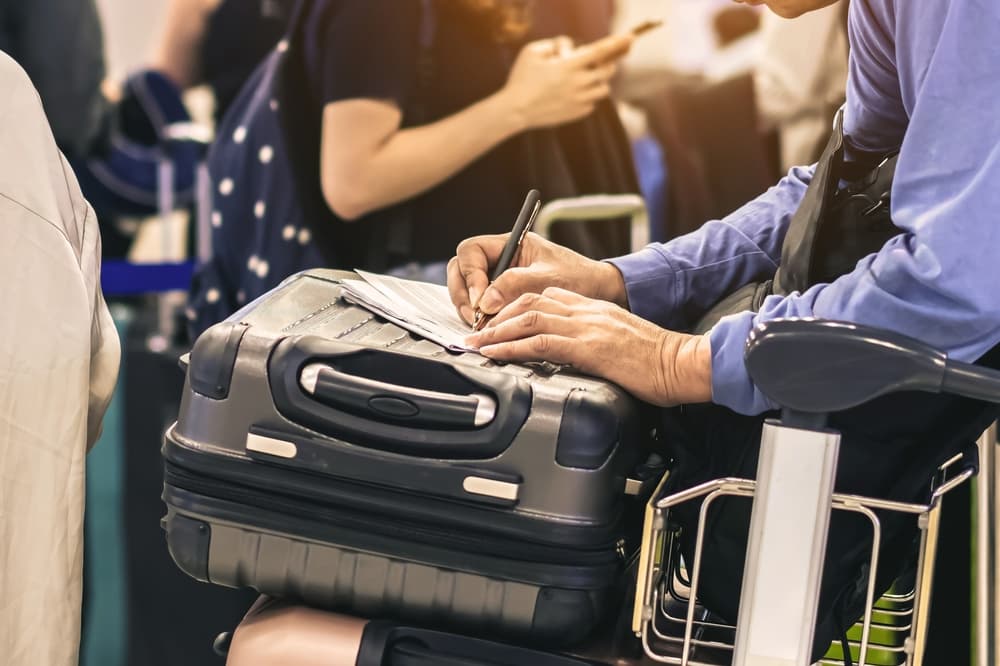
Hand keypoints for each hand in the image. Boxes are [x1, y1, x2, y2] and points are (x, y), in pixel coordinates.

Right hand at [447, 232, 626, 324]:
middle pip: (461, 269)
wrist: (596, 290)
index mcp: (510, 243)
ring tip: (481, 326)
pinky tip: (489, 328)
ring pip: (466, 287)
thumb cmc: (578, 277)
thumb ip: (515, 285)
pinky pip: (479, 303)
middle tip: (474, 317)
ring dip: (467, 307)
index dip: (470, 275)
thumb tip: (486, 301)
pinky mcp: (502, 296)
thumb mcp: (547, 279)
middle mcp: (500, 258)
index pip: (471, 251)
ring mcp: (498, 277)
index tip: (480, 300)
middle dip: (462, 294)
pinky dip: (479, 316)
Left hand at [465, 288, 712, 405]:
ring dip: (496, 332)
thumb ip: (594, 339)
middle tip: (476, 332)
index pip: (544, 296)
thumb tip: (573, 354)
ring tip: (476, 344)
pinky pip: (541, 342)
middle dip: (497, 316)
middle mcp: (586, 311)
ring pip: (528, 319)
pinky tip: (496, 354)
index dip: (514, 306)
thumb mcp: (621, 341)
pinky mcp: (588, 347)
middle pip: (529, 301)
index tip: (496, 320)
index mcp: (593, 308)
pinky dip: (512, 347)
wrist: (683, 362)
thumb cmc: (658, 359)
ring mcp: (586, 327)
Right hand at [500, 33, 632, 129]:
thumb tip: (568, 47)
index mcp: (568, 66)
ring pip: (604, 89)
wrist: (515, 110)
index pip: (599, 51)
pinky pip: (592, 104)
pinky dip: (589, 97)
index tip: (629, 36)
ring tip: (589, 79)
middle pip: (607, 71)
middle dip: (609, 63)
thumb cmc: (521, 78)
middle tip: (605, 61)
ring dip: (600, 82)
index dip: (616, 42)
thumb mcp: (531, 52)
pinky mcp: (577, 113)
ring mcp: (579, 100)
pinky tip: (576, 94)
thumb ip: (553, 44)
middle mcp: (577, 83)